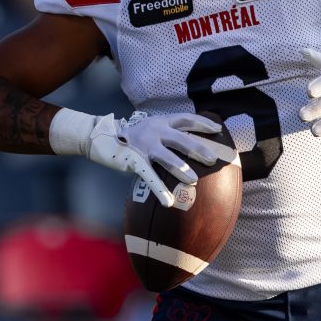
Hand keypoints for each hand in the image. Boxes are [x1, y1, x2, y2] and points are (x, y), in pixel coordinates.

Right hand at [74, 111, 235, 208]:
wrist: (103, 138)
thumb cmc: (134, 137)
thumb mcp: (152, 129)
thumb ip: (169, 133)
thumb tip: (193, 144)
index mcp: (161, 121)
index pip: (186, 119)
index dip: (203, 123)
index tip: (218, 129)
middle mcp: (154, 130)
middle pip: (181, 138)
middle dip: (198, 148)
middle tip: (213, 159)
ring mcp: (144, 145)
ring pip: (167, 157)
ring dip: (181, 169)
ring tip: (193, 180)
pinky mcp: (135, 160)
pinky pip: (150, 176)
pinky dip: (159, 189)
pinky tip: (168, 202)